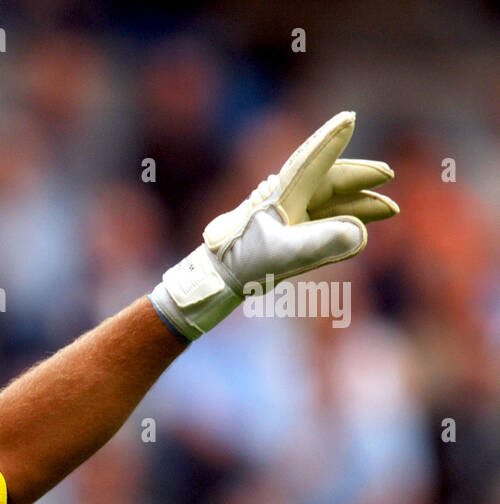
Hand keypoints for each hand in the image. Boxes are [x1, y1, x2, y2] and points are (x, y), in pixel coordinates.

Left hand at [148, 110, 398, 340]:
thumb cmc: (245, 261)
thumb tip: (362, 233)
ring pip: (332, 201)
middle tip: (387, 175)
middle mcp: (288, 198)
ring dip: (359, 203)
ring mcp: (291, 215)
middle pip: (330, 178)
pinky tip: (364, 227)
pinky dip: (346, 221)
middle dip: (360, 176)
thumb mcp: (284, 253)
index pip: (313, 161)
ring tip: (390, 210)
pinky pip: (326, 220)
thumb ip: (321, 242)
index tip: (349, 117)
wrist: (220, 278)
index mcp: (283, 194)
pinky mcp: (292, 231)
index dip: (330, 140)